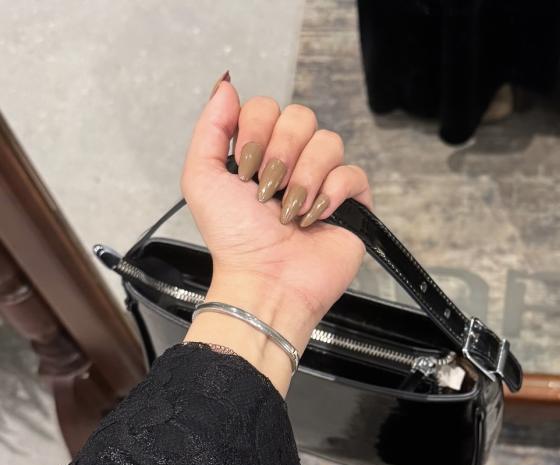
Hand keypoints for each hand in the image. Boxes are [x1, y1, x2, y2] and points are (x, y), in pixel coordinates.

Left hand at [180, 73, 372, 394]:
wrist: (264, 281)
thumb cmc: (233, 240)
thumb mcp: (201, 177)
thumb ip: (210, 127)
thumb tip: (227, 84)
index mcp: (260, 152)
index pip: (267, 107)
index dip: (255, 130)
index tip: (243, 170)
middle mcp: (293, 163)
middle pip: (301, 117)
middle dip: (280, 153)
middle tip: (268, 191)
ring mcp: (324, 183)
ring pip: (328, 142)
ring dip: (305, 177)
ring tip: (291, 212)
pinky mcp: (351, 205)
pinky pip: (353, 173)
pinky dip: (331, 194)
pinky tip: (314, 218)